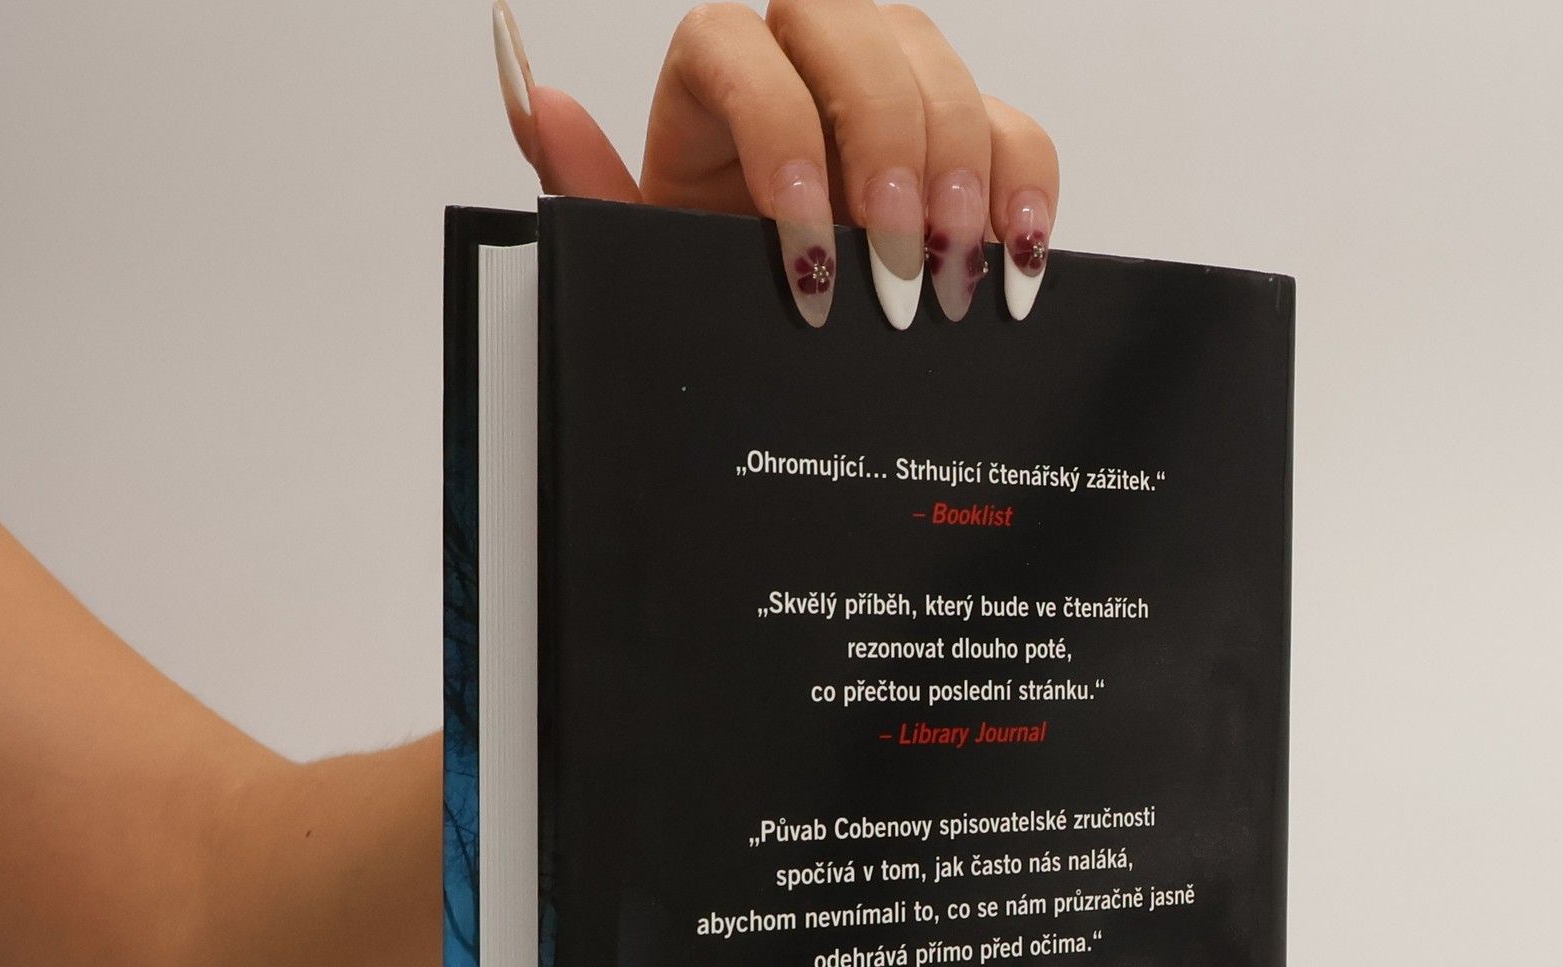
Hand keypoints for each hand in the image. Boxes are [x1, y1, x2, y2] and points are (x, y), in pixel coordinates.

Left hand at [493, 1, 1057, 327]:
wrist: (777, 339)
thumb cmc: (706, 292)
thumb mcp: (643, 262)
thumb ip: (586, 188)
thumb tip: (537, 97)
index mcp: (711, 84)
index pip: (737, 48)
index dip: (779, 137)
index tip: (805, 254)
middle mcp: (802, 61)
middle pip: (853, 31)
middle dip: (885, 153)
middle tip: (894, 271)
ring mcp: (889, 90)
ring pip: (937, 64)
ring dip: (958, 175)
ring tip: (951, 285)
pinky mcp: (961, 137)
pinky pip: (1011, 126)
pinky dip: (1025, 189)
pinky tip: (1013, 265)